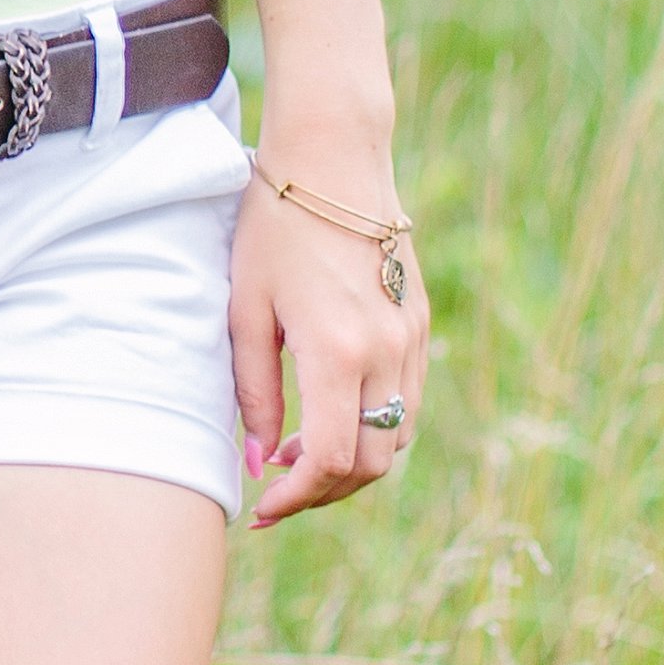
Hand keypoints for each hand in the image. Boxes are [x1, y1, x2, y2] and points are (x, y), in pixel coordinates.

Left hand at [231, 150, 426, 525]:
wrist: (332, 158)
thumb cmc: (274, 226)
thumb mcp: (245, 310)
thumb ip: (253, 392)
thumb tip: (260, 460)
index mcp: (337, 351)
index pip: (332, 460)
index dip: (296, 497)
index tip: (261, 505)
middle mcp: (386, 352)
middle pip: (373, 463)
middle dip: (324, 491)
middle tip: (276, 488)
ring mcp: (410, 338)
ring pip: (397, 437)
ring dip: (352, 462)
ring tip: (297, 452)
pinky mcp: (418, 323)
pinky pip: (406, 400)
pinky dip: (374, 426)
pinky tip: (331, 414)